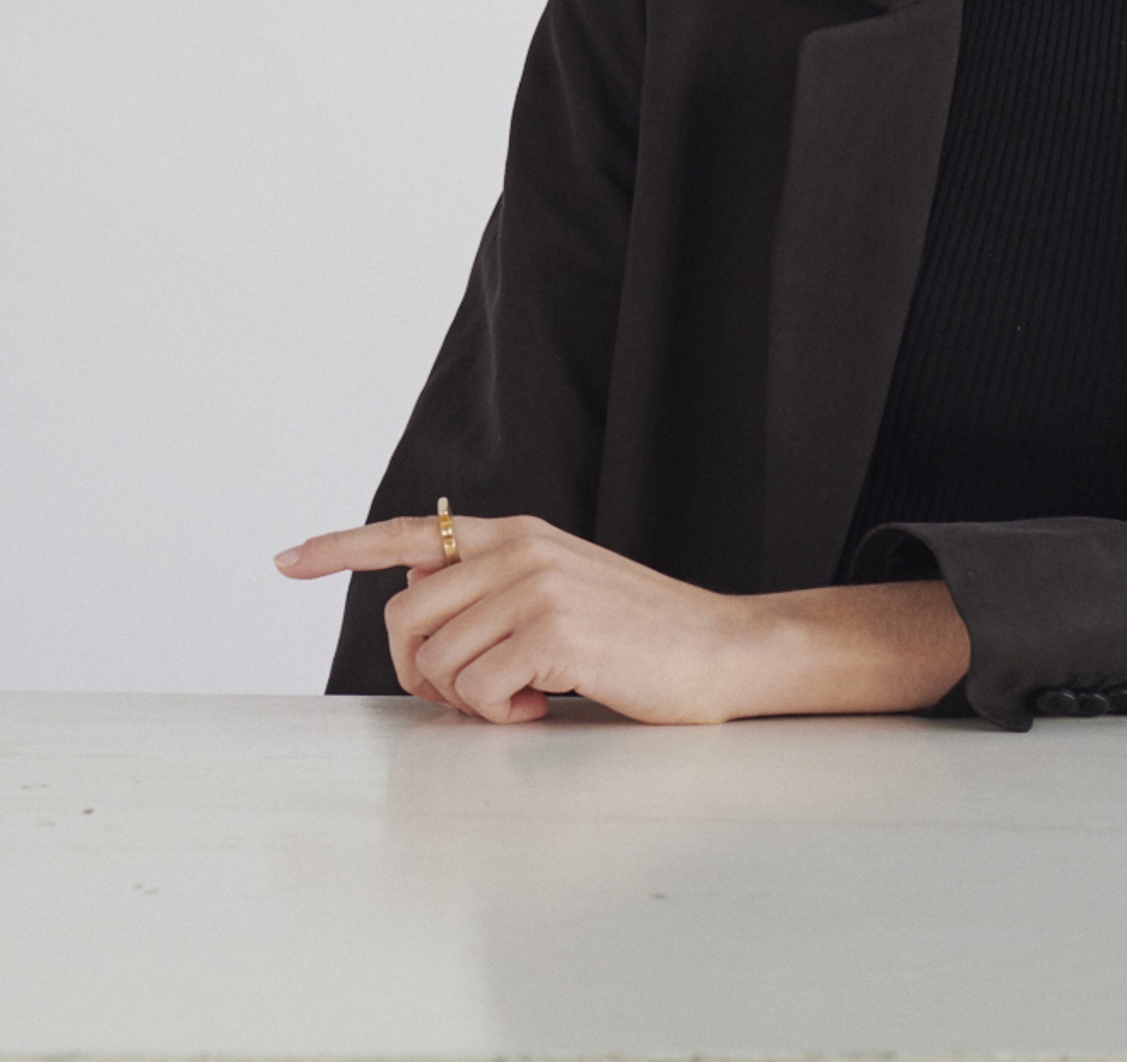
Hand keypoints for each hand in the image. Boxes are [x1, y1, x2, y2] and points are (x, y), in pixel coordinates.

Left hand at [274, 513, 970, 725]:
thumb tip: (419, 593)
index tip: (286, 560)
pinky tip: (547, 705)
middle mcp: (520, 548)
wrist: (719, 650)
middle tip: (477, 694)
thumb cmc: (639, 633)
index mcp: (518, 533)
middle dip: (419, 672)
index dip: (340, 548)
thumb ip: (493, 584)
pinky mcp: (554, 630)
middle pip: (405, 615)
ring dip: (470, 700)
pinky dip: (503, 715)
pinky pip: (478, 691)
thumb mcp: (559, 589)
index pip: (410, 531)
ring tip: (527, 697)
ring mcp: (536, 585)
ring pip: (437, 662)